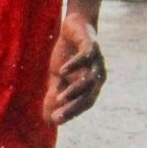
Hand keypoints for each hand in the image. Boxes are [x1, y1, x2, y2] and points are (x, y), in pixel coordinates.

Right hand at [45, 10, 106, 125]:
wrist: (74, 26)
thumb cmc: (67, 54)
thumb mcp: (57, 78)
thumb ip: (54, 95)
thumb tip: (48, 120)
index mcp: (92, 85)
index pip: (84, 103)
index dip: (72, 113)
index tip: (56, 121)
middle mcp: (98, 75)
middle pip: (89, 95)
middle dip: (73, 107)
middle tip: (58, 116)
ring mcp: (96, 61)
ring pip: (89, 79)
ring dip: (74, 90)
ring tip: (59, 97)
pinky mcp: (91, 46)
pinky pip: (85, 58)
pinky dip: (74, 65)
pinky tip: (61, 71)